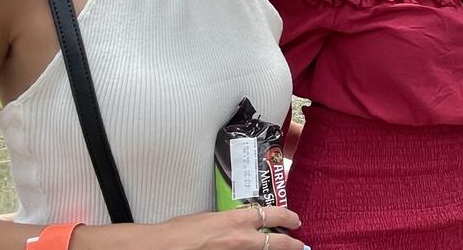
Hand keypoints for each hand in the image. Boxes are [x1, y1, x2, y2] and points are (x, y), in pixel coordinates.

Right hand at [122, 206, 304, 249]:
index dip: (287, 217)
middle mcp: (240, 238)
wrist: (163, 247)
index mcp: (236, 220)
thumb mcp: (209, 218)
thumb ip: (227, 220)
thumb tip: (237, 223)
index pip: (271, 215)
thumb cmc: (179, 232)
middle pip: (275, 242)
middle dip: (290, 244)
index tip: (294, 219)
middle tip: (299, 245)